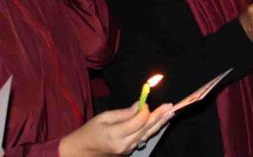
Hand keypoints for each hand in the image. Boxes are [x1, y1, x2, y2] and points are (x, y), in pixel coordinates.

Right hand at [58, 102, 174, 155]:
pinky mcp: (129, 151)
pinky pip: (143, 139)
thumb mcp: (103, 117)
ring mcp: (128, 150)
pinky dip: (152, 129)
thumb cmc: (90, 131)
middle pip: (146, 128)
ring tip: (170, 113)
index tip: (145, 101)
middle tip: (170, 106)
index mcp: (116, 135)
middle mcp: (124, 144)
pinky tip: (160, 122)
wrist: (81, 152)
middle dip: (159, 116)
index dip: (144, 110)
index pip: (138, 121)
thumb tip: (139, 105)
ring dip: (160, 123)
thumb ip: (123, 113)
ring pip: (148, 135)